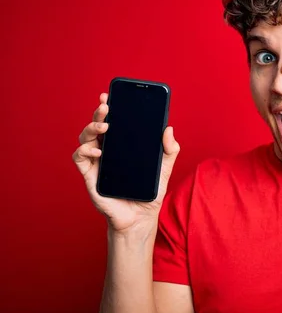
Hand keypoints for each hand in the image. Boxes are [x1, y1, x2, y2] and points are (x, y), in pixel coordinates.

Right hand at [72, 93, 180, 232]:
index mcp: (123, 146)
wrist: (140, 218)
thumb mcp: (165, 168)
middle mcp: (108, 150)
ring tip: (105, 125)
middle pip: (98, 125)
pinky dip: (86, 150)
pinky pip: (80, 157)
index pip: (114, 122)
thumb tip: (169, 128)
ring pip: (85, 137)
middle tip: (106, 105)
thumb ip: (170, 149)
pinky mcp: (90, 175)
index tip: (110, 95)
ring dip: (92, 127)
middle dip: (99, 112)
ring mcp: (97, 162)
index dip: (109, 107)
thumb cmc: (149, 193)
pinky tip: (99, 149)